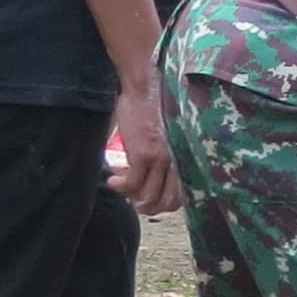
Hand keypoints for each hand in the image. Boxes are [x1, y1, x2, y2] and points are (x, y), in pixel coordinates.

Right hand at [109, 85, 180, 216]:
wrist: (144, 89)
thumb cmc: (153, 110)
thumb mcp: (166, 139)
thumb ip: (166, 157)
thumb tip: (150, 178)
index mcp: (184, 159)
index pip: (180, 197)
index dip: (162, 204)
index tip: (146, 197)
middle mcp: (178, 162)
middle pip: (166, 203)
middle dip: (147, 207)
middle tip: (132, 198)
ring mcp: (162, 159)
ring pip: (147, 197)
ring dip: (130, 196)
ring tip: (119, 184)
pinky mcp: (144, 153)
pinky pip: (132, 184)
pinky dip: (119, 187)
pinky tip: (112, 179)